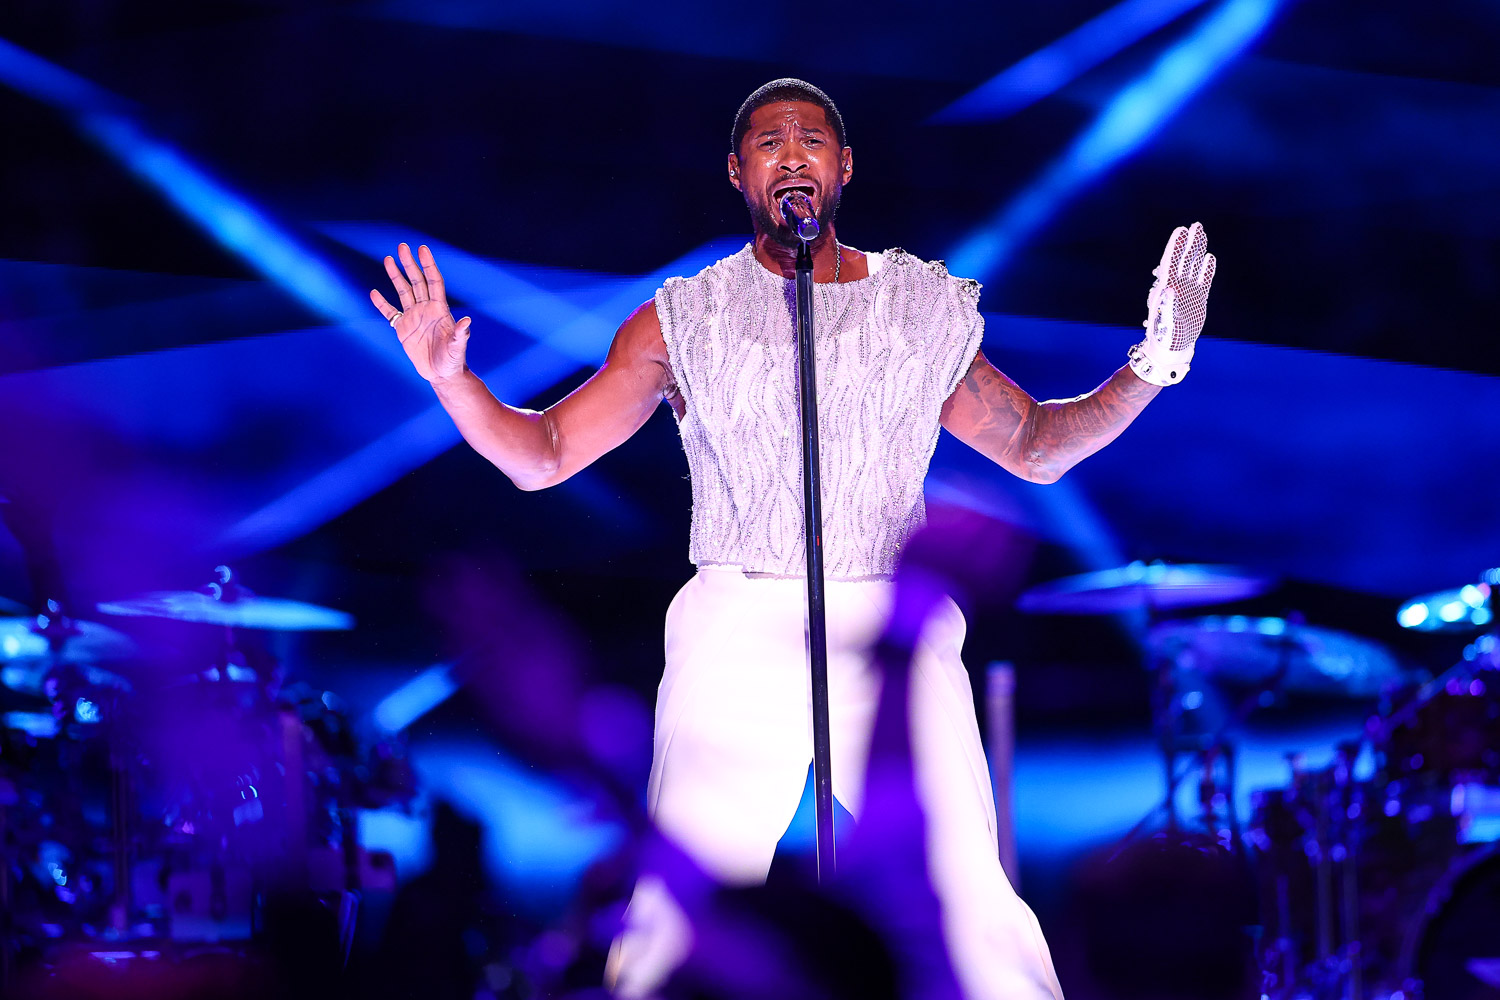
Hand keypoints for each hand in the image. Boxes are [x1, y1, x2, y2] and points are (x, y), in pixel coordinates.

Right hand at [370, 243, 471, 383]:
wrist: (441, 374)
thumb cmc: (453, 360)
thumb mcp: (457, 347)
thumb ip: (461, 334)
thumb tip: (467, 321)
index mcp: (440, 309)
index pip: (433, 281)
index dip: (428, 265)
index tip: (422, 250)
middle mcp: (426, 309)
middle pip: (417, 281)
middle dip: (410, 264)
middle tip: (402, 246)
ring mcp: (414, 317)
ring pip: (403, 291)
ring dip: (396, 275)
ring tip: (388, 259)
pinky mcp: (403, 328)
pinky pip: (390, 312)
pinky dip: (381, 303)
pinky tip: (374, 293)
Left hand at [1128, 222, 1215, 385]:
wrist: (1172, 349)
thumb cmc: (1162, 338)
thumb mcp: (1161, 322)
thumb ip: (1165, 306)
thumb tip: (1168, 288)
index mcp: (1165, 289)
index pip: (1170, 262)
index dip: (1175, 247)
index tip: (1180, 231)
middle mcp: (1177, 287)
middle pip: (1183, 260)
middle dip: (1188, 243)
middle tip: (1195, 225)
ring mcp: (1188, 292)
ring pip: (1194, 266)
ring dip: (1198, 250)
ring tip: (1202, 234)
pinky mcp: (1197, 299)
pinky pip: (1204, 280)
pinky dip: (1207, 269)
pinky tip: (1210, 258)